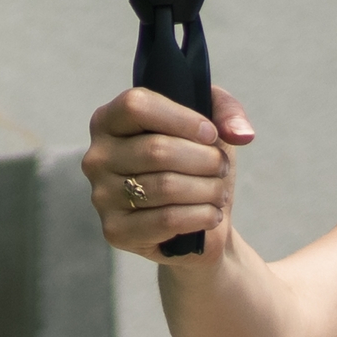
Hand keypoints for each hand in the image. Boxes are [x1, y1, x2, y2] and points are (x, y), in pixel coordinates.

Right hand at [81, 84, 255, 262]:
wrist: (199, 223)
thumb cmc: (197, 167)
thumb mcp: (212, 128)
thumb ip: (226, 111)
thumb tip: (240, 133)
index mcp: (109, 121)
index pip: (136, 105)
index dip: (182, 118)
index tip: (211, 134)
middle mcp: (97, 157)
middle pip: (156, 149)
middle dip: (204, 159)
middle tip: (222, 167)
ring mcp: (101, 196)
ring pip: (165, 185)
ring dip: (208, 188)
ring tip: (219, 191)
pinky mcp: (116, 231)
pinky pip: (166, 220)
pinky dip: (201, 215)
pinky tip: (212, 213)